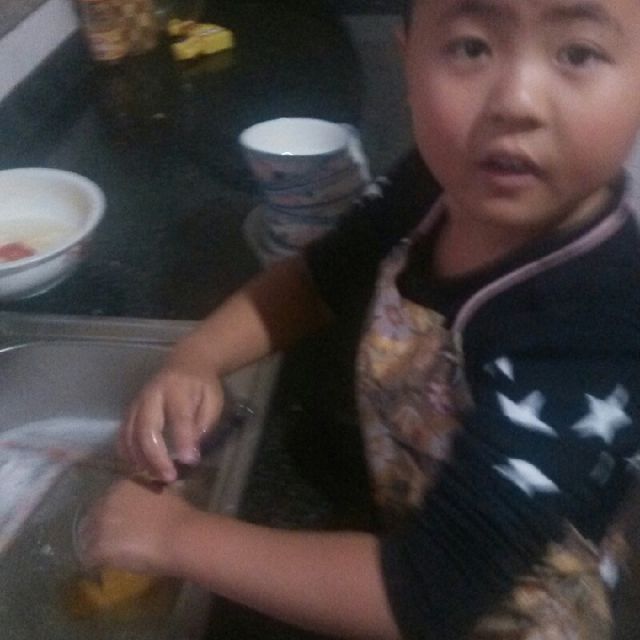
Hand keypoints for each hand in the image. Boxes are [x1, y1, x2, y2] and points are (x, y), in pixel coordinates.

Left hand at [78, 478, 195, 574]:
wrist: (182, 536)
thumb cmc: (179, 514)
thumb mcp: (162, 492)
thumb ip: (146, 492)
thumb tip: (146, 498)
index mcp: (121, 486)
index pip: (105, 502)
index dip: (112, 515)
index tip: (121, 525)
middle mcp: (106, 502)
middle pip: (92, 519)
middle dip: (100, 530)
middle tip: (114, 543)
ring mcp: (100, 525)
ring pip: (87, 539)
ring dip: (96, 547)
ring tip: (109, 557)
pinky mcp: (100, 547)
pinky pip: (90, 558)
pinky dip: (96, 564)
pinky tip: (106, 567)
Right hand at [118, 365, 224, 481]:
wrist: (185, 363)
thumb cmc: (202, 386)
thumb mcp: (212, 401)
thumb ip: (203, 424)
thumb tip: (190, 453)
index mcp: (177, 389)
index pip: (178, 417)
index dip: (182, 440)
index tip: (189, 461)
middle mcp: (151, 395)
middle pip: (146, 427)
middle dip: (156, 456)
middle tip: (169, 477)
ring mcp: (136, 403)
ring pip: (130, 434)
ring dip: (141, 460)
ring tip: (156, 478)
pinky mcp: (129, 411)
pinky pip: (122, 436)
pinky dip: (128, 455)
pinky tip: (140, 468)